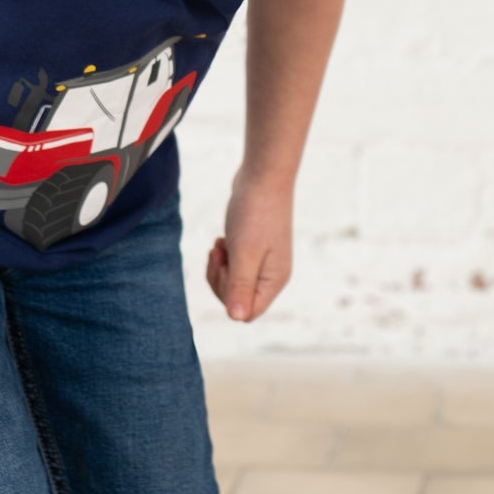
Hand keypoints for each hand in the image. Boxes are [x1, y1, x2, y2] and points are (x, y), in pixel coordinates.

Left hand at [206, 171, 293, 324]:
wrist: (263, 176)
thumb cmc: (255, 213)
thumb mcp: (244, 253)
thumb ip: (240, 286)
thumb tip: (236, 318)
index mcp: (274, 280)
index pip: (248, 312)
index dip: (229, 296)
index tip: (226, 266)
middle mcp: (271, 275)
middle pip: (237, 299)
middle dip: (221, 279)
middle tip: (219, 252)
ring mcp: (264, 262)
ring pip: (233, 282)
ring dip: (220, 266)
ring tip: (220, 244)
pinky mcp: (255, 248)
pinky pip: (233, 266)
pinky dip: (224, 256)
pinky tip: (222, 239)